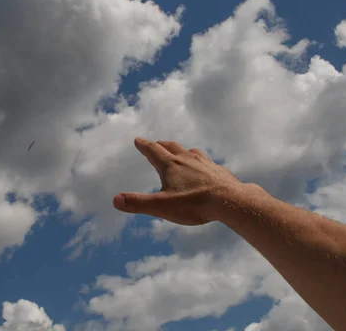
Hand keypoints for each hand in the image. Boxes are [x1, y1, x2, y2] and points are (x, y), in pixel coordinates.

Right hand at [112, 137, 244, 225]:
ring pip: (191, 152)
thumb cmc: (194, 204)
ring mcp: (205, 163)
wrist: (229, 200)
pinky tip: (205, 169)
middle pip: (172, 147)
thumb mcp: (162, 206)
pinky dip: (201, 162)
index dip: (144, 146)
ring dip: (182, 150)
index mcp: (171, 166)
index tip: (138, 139)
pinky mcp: (219, 170)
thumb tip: (115, 200)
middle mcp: (187, 159)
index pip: (153, 151)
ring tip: (181, 152)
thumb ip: (138, 203)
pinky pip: (207, 162)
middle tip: (157, 143)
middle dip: (162, 145)